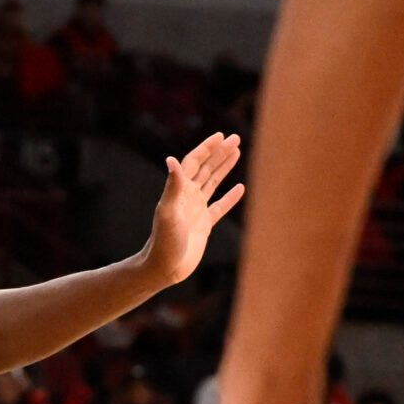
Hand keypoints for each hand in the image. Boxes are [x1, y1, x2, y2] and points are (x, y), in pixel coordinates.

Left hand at [140, 132, 246, 287]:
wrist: (163, 268)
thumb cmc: (163, 241)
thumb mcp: (168, 211)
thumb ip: (172, 185)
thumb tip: (171, 159)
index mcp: (179, 191)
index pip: (194, 162)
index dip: (206, 148)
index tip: (221, 136)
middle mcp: (187, 197)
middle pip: (206, 168)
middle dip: (220, 153)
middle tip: (236, 138)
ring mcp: (196, 210)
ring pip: (213, 183)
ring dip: (224, 167)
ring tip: (237, 152)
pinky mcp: (204, 225)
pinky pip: (220, 207)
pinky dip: (230, 197)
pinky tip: (240, 188)